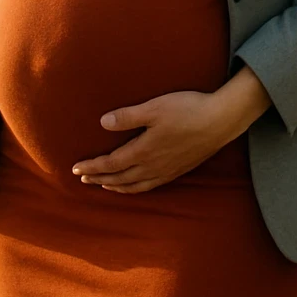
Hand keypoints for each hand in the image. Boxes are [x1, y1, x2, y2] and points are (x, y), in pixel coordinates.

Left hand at [71, 90, 243, 193]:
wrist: (220, 121)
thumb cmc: (187, 110)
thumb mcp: (154, 108)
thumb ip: (128, 116)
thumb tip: (102, 123)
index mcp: (143, 151)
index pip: (110, 164)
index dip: (92, 167)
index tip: (76, 168)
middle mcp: (152, 166)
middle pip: (119, 178)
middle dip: (99, 178)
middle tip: (82, 178)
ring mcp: (166, 171)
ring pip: (134, 186)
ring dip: (116, 186)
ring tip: (104, 184)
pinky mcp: (178, 170)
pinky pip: (150, 186)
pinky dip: (135, 188)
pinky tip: (135, 185)